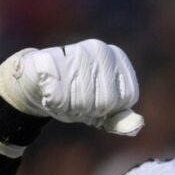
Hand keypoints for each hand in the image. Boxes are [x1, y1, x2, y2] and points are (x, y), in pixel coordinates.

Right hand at [0, 41, 143, 134]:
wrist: (36, 83)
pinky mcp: (52, 59)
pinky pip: (60, 97)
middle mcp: (100, 50)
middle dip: (89, 109)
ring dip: (71, 107)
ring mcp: (76, 51)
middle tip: (76, 98)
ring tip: (63, 94)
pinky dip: (54, 102)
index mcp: (117, 58)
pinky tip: (49, 92)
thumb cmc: (73, 96)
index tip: (95, 100)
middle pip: (105, 102)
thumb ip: (120, 118)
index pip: (126, 99)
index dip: (109, 108)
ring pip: (83, 102)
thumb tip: (138, 125)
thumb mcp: (101, 111)